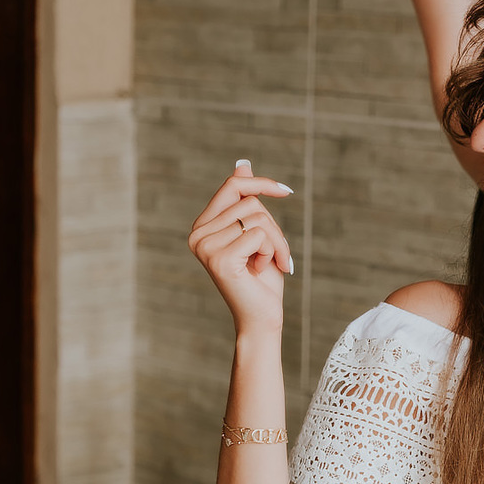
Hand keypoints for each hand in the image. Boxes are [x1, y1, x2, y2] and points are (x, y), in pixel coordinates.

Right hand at [189, 159, 293, 331]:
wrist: (261, 318)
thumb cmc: (262, 279)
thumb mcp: (258, 233)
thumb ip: (246, 200)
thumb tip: (241, 164)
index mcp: (202, 226)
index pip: (232, 185)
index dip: (261, 183)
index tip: (286, 191)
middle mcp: (197, 234)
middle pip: (249, 202)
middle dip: (274, 228)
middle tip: (276, 256)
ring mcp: (205, 246)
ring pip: (257, 218)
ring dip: (276, 242)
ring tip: (270, 264)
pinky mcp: (219, 259)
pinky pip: (259, 234)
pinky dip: (272, 251)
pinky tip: (263, 270)